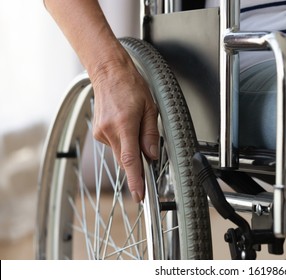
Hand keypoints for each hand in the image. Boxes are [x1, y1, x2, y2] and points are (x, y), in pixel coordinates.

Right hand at [92, 62, 158, 202]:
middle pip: (126, 160)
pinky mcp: (98, 133)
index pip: (130, 160)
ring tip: (136, 129)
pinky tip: (127, 127)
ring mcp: (101, 133)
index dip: (135, 180)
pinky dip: (124, 143)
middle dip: (138, 166)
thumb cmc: (131, 87)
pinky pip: (115, 146)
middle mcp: (109, 131)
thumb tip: (152, 156)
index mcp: (124, 125)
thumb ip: (151, 134)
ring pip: (120, 154)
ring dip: (131, 150)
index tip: (139, 195)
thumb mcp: (150, 108)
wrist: (109, 73)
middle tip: (149, 162)